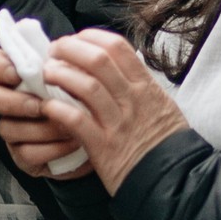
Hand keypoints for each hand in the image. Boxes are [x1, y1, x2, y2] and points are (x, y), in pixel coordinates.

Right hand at [0, 48, 91, 178]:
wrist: (99, 132)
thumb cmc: (82, 97)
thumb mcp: (75, 76)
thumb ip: (61, 66)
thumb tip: (59, 61)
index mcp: (15, 74)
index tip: (19, 74)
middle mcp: (6, 100)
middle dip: (12, 102)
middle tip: (40, 106)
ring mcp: (12, 128)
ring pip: (7, 127)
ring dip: (42, 128)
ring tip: (70, 126)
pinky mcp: (22, 155)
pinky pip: (27, 153)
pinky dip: (53, 148)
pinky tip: (73, 142)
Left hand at [36, 30, 189, 194]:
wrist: (174, 181)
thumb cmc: (164, 143)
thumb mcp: (161, 104)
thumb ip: (138, 84)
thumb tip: (116, 65)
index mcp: (145, 86)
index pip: (117, 47)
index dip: (89, 37)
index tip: (74, 41)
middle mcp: (132, 100)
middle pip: (97, 60)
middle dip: (69, 49)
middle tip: (53, 52)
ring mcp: (117, 123)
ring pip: (86, 86)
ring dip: (60, 75)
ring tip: (46, 74)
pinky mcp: (103, 148)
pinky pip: (77, 121)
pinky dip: (58, 110)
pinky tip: (47, 106)